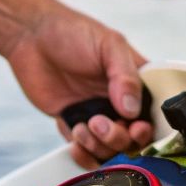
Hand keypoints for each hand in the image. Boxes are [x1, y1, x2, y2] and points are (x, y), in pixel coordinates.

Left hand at [2, 7, 153, 166]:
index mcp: (135, 81)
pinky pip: (86, 150)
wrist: (31, 36)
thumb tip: (132, 109)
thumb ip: (125, 76)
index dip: (148, 127)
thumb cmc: (73, 32)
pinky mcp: (74, 122)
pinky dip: (83, 154)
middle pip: (133, 137)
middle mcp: (119, 101)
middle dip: (120, 138)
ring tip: (83, 127)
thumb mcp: (109, 45)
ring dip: (99, 145)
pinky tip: (75, 141)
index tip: (136, 127)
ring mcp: (97, 113)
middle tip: (102, 124)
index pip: (153, 113)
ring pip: (110, 148)